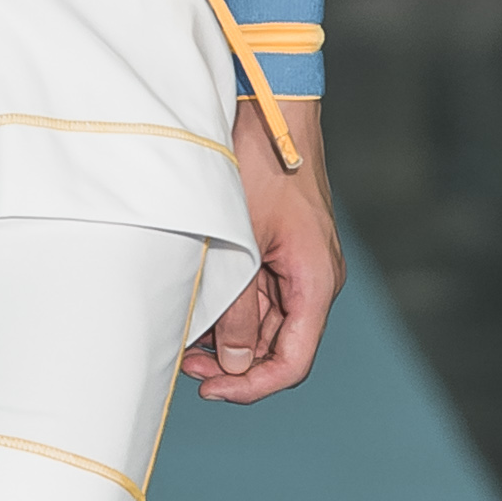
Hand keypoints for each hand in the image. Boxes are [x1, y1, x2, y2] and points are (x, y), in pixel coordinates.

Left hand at [184, 103, 341, 403]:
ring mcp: (301, 269)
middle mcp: (316, 281)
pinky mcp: (285, 256)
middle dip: (233, 365)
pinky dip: (234, 312)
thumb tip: (233, 364)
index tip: (209, 389)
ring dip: (230, 340)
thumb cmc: (257, 165)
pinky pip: (264, 300)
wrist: (269, 111)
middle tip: (185, 362)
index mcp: (315, 282)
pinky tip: (200, 311)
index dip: (251, 387)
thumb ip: (238, 307)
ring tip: (187, 337)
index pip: (292, 362)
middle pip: (279, 350)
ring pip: (268, 328)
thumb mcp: (240, 243)